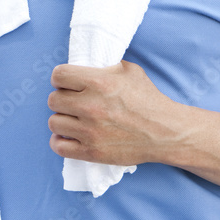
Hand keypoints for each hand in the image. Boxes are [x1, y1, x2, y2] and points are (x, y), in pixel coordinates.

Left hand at [47, 60, 182, 165]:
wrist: (166, 132)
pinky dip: (59, 141)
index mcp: (98, 82)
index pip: (58, 75)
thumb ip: (103, 67)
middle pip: (53, 100)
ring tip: (72, 119)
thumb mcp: (129, 70)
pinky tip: (68, 136)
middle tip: (72, 102)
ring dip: (61, 120)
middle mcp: (91, 106)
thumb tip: (84, 68)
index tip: (66, 83)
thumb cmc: (149, 99)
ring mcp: (90, 131)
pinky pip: (59, 146)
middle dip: (62, 99)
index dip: (60, 78)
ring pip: (53, 123)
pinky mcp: (92, 152)